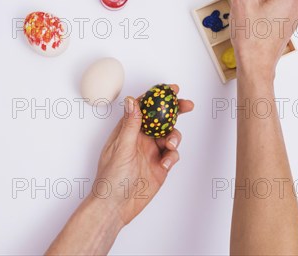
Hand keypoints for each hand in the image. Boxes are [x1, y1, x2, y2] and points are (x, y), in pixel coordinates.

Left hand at [92, 84, 193, 226]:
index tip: (171, 90)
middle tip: (187, 105)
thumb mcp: (121, 148)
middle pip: (161, 119)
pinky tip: (165, 164)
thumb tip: (132, 101)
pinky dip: (172, 156)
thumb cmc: (110, 179)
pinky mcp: (160, 166)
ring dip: (174, 137)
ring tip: (170, 144)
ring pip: (170, 135)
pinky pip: (172, 154)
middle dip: (175, 111)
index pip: (144, 108)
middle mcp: (140, 139)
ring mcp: (151, 152)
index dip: (158, 97)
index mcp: (128, 130)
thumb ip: (130, 125)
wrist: (116, 207)